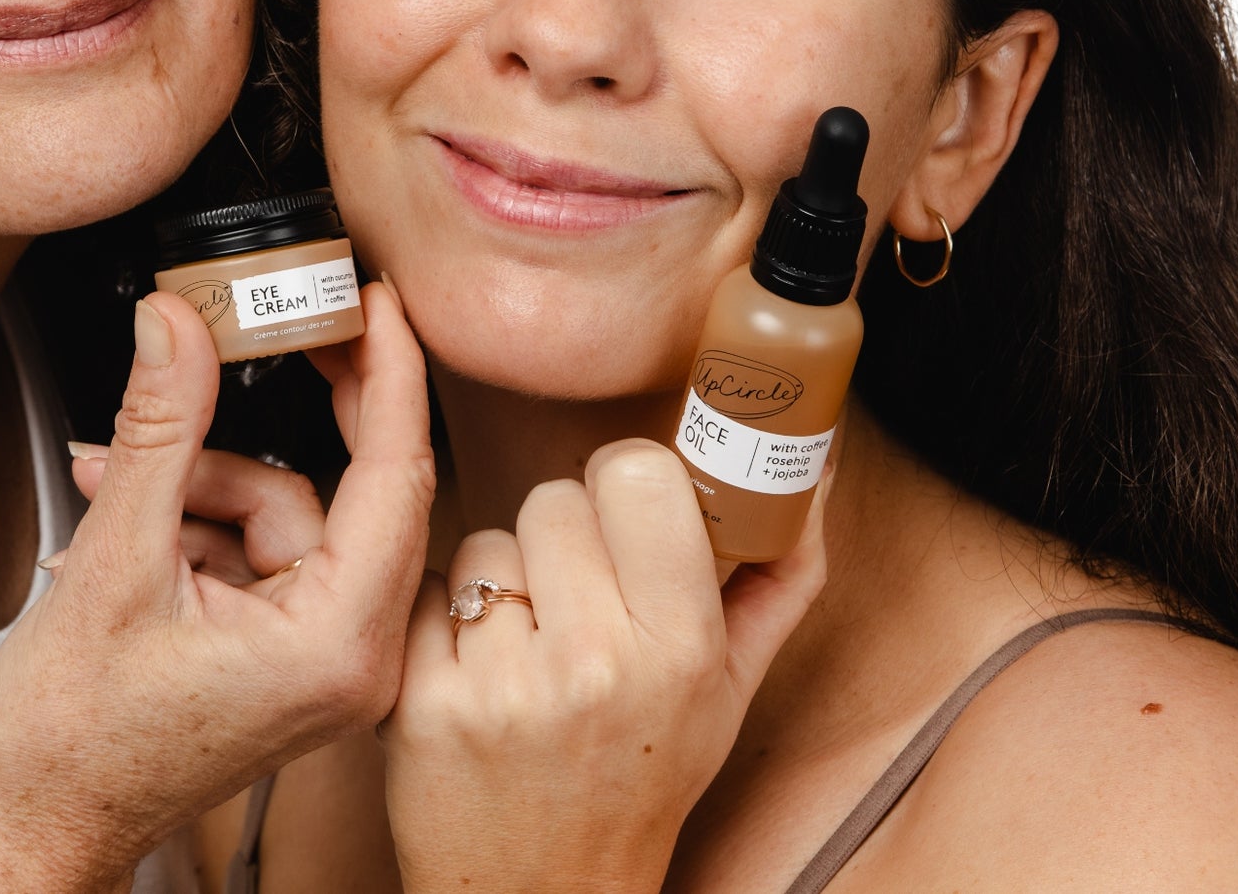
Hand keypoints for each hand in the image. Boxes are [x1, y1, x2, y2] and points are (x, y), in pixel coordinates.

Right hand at [0, 282, 434, 893]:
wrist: (36, 831)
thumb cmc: (73, 746)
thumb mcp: (113, 562)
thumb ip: (159, 428)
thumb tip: (179, 320)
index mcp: (338, 645)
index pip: (397, 475)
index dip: (388, 370)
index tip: (376, 299)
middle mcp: (353, 658)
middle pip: (356, 484)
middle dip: (290, 411)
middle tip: (272, 324)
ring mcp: (325, 658)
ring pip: (290, 505)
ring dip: (202, 479)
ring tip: (113, 486)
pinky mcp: (293, 652)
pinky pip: (266, 541)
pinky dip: (200, 517)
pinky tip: (129, 523)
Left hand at [381, 440, 829, 893]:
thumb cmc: (645, 773)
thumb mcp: (730, 687)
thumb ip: (780, 573)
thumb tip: (812, 465)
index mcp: (679, 650)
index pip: (636, 474)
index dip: (624, 479)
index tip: (625, 508)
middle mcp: (594, 666)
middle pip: (552, 497)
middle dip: (560, 537)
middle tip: (577, 599)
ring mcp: (503, 687)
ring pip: (485, 539)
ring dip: (500, 580)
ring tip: (527, 648)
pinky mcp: (425, 703)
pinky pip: (427, 588)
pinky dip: (442, 622)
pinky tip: (473, 675)